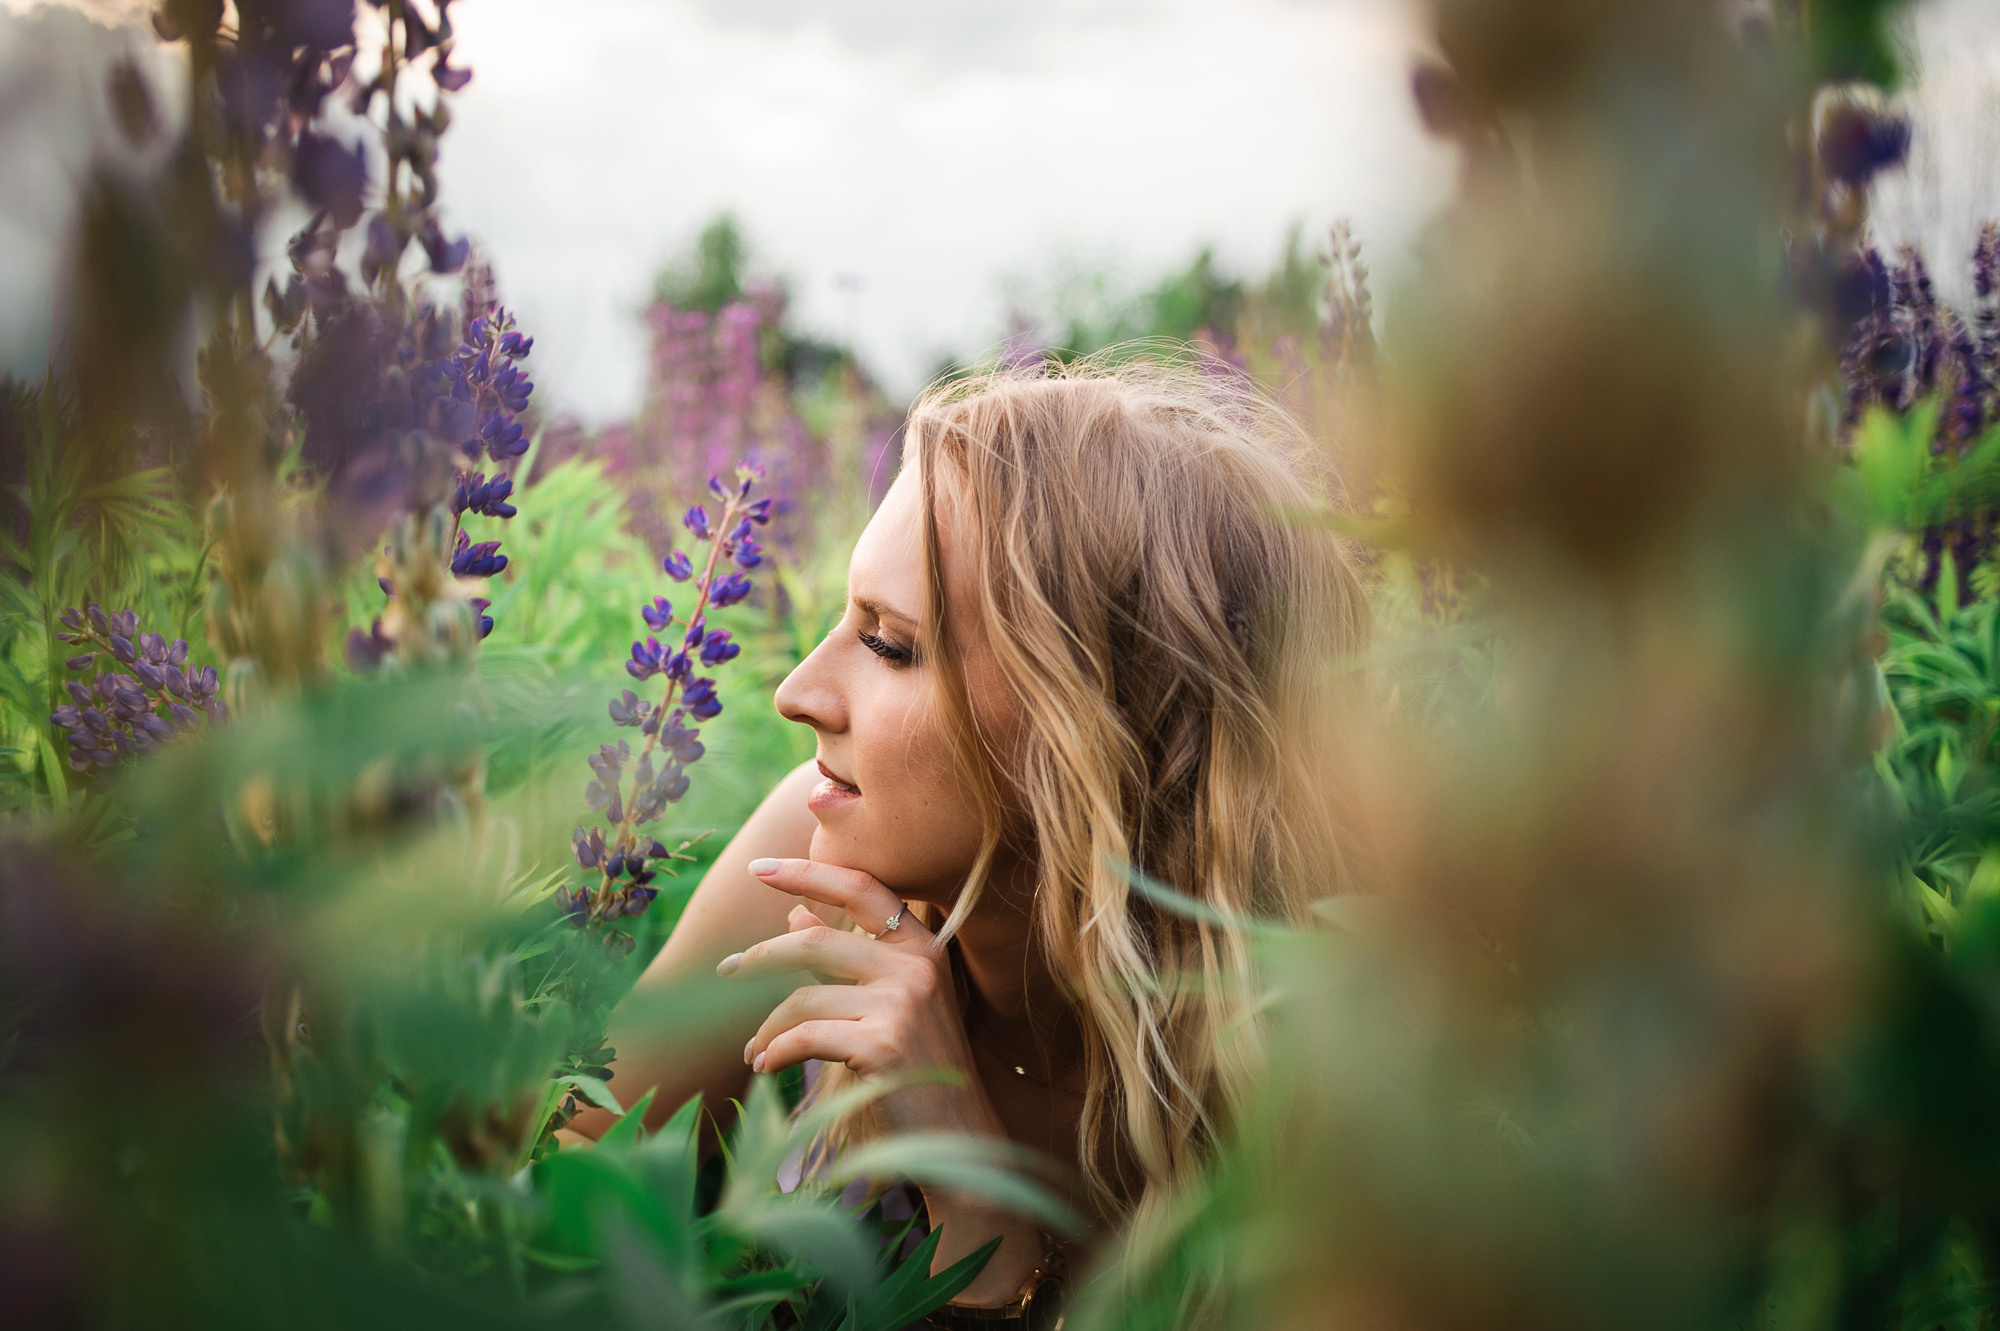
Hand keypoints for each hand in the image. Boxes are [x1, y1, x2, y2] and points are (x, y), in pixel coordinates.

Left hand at [720, 858, 1042, 1303]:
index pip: (862, 888)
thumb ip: (845, 957)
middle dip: (761, 957)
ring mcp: (902, 1004)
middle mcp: (917, 966)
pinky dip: (776, 1051)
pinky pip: (804, 1036)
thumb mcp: (890, 1003)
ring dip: (767, 1027)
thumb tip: (795, 915)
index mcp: (923, 947)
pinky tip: (765, 1066)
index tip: (761, 867)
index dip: (808, 872)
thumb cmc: (921, 1068)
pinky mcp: (882, 1043)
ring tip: (753, 1050)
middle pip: (816, 941)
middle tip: (726, 970)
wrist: (958, 1137)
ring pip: (804, 997)